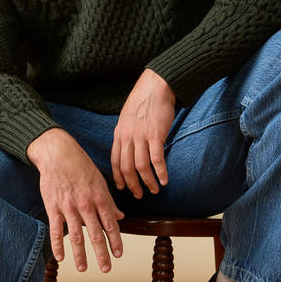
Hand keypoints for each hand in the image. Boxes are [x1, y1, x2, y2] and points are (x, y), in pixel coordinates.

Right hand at [27, 128, 123, 272]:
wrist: (57, 153)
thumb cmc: (80, 165)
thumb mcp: (100, 181)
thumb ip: (110, 201)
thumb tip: (120, 217)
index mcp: (100, 198)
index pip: (111, 224)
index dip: (115, 241)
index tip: (118, 254)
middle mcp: (86, 204)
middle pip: (96, 234)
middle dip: (102, 253)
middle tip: (106, 269)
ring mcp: (69, 207)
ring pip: (76, 235)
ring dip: (80, 254)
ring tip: (83, 268)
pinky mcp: (53, 207)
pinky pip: (56, 230)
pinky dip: (58, 245)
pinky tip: (60, 257)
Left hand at [111, 69, 175, 197]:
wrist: (156, 86)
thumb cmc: (143, 100)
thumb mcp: (126, 117)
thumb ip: (125, 133)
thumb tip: (127, 146)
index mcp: (119, 133)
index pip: (115, 161)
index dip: (118, 177)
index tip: (123, 187)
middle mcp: (127, 137)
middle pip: (126, 168)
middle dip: (132, 185)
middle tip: (139, 195)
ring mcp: (141, 137)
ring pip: (141, 167)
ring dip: (148, 182)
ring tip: (154, 190)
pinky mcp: (155, 135)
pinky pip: (156, 160)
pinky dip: (160, 173)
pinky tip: (165, 180)